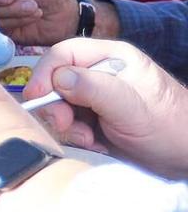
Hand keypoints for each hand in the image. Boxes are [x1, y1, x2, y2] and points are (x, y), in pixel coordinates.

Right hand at [27, 39, 187, 178]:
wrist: (186, 157)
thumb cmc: (169, 127)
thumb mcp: (131, 107)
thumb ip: (94, 89)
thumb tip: (57, 79)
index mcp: (112, 58)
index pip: (65, 54)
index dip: (46, 73)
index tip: (37, 98)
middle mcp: (101, 73)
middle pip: (56, 80)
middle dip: (57, 105)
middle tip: (66, 125)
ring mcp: (97, 97)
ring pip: (60, 104)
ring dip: (68, 125)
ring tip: (89, 139)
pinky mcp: (95, 119)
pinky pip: (70, 123)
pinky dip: (76, 136)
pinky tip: (95, 144)